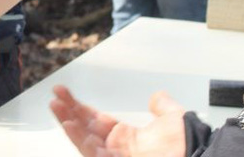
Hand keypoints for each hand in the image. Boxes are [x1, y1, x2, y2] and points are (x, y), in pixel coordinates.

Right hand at [49, 85, 186, 156]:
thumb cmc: (188, 144)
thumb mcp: (172, 118)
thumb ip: (162, 106)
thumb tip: (157, 97)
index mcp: (126, 138)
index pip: (94, 120)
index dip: (78, 106)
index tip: (63, 93)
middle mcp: (116, 149)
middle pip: (84, 129)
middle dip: (68, 112)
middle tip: (55, 97)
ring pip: (84, 141)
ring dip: (69, 124)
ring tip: (56, 107)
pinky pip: (91, 153)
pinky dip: (79, 139)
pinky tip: (69, 125)